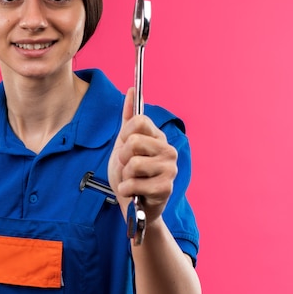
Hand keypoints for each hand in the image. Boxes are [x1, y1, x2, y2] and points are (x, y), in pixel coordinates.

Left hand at [108, 88, 177, 224]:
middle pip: (134, 141)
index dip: (125, 134)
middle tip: (128, 167)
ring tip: (131, 180)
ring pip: (134, 163)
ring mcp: (170, 169)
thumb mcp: (124, 143)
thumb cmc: (128, 173)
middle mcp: (168, 150)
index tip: (125, 146)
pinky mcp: (167, 188)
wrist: (132, 204)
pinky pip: (136, 183)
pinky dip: (127, 189)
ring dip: (125, 175)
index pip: (138, 121)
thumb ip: (128, 117)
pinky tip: (132, 192)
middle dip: (123, 158)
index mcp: (158, 136)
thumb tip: (132, 89)